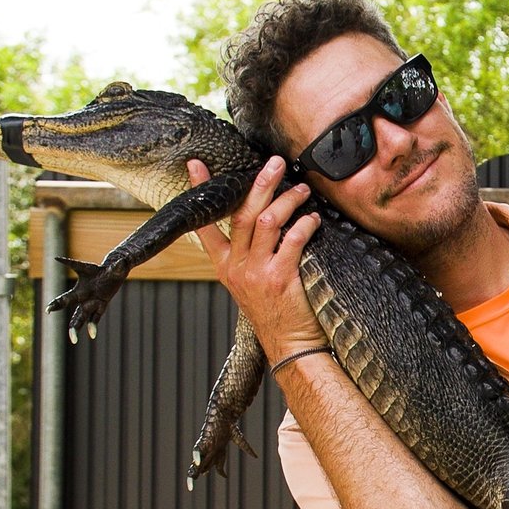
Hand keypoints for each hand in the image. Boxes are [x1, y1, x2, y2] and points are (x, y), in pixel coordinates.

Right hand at [190, 156, 325, 361]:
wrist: (289, 346)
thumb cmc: (277, 314)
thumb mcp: (251, 283)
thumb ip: (250, 255)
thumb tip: (266, 218)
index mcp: (225, 266)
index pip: (206, 224)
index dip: (200, 193)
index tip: (195, 166)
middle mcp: (237, 267)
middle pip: (243, 213)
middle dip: (260, 183)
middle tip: (275, 163)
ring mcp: (257, 272)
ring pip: (266, 221)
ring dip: (287, 200)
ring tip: (302, 189)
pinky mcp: (280, 277)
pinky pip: (292, 240)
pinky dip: (304, 225)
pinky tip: (313, 219)